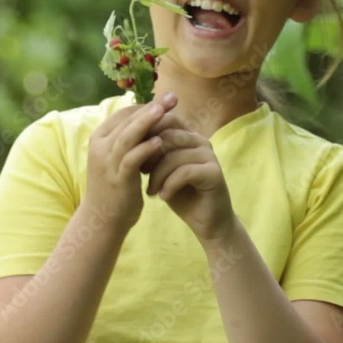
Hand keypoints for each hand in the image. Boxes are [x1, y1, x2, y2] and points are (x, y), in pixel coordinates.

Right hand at [83, 93, 177, 236]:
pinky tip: (161, 142)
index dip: (146, 105)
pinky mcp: (117, 178)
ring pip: (128, 136)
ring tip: (166, 111)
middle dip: (151, 108)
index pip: (124, 113)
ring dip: (148, 122)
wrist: (102, 219)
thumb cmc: (114, 186)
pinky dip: (145, 149)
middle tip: (172, 97)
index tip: (166, 99)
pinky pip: (131, 159)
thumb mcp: (118, 158)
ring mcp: (107, 162)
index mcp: (99, 138)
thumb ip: (129, 139)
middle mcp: (100, 147)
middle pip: (127, 120)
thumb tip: (150, 118)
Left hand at [143, 97, 235, 242]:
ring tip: (151, 191)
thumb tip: (127, 136)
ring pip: (173, 156)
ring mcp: (209, 155)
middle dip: (149, 156)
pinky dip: (169, 185)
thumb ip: (150, 152)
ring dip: (157, 175)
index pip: (164, 120)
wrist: (207, 222)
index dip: (145, 135)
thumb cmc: (181, 194)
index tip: (132, 155)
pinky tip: (163, 197)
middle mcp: (200, 140)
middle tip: (141, 174)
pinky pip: (184, 172)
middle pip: (167, 136)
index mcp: (188, 135)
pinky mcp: (214, 173)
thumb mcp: (161, 171)